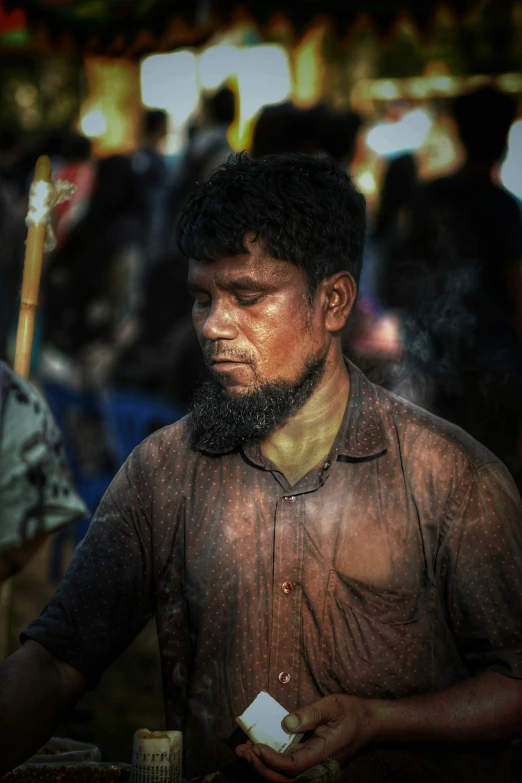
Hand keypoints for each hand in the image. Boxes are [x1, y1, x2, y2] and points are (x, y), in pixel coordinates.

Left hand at [235, 694, 375, 781]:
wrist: (371, 724)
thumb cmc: (352, 713)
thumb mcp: (332, 705)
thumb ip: (309, 714)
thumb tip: (285, 723)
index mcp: (323, 755)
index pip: (292, 767)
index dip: (271, 760)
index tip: (255, 746)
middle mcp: (318, 768)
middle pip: (285, 780)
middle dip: (261, 767)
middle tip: (242, 750)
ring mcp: (316, 768)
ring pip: (286, 779)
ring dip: (264, 767)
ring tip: (245, 751)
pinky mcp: (313, 764)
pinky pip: (290, 771)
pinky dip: (272, 764)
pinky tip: (260, 751)